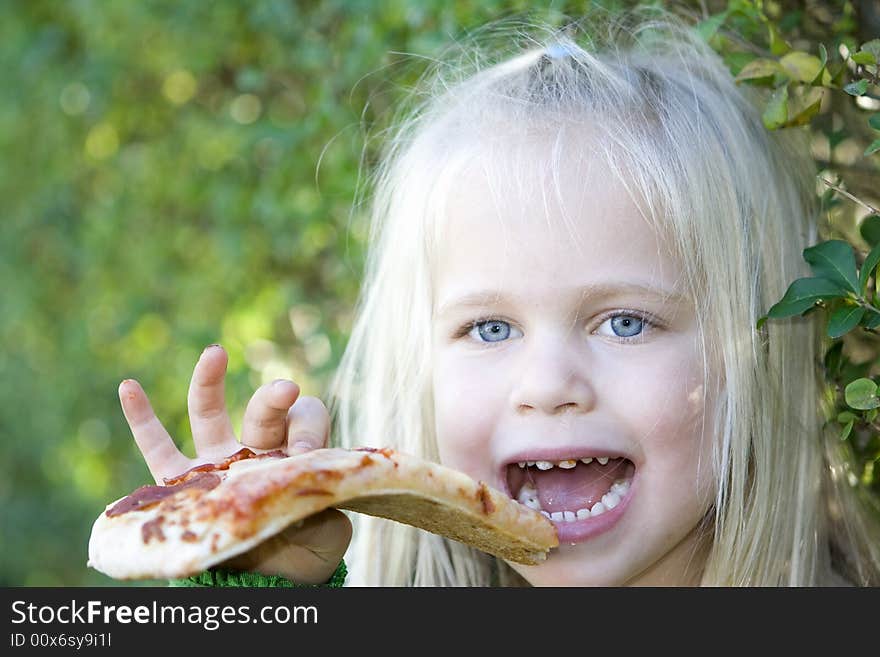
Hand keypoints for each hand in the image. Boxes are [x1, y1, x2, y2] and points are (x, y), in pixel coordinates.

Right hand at [118, 343, 351, 583]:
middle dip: (273, 398)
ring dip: (208, 382)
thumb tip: (303, 472)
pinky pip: (156, 450)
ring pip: (209, 416)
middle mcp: (256, 448)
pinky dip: (141, 419)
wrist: (276, 580)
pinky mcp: (182, 485)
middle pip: (262, 411)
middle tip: (285, 390)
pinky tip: (128, 386)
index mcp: (294, 450)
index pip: (306, 416)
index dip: (309, 428)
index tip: (306, 454)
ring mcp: (217, 462)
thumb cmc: (306, 545)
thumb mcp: (330, 525)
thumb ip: (321, 495)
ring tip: (215, 353)